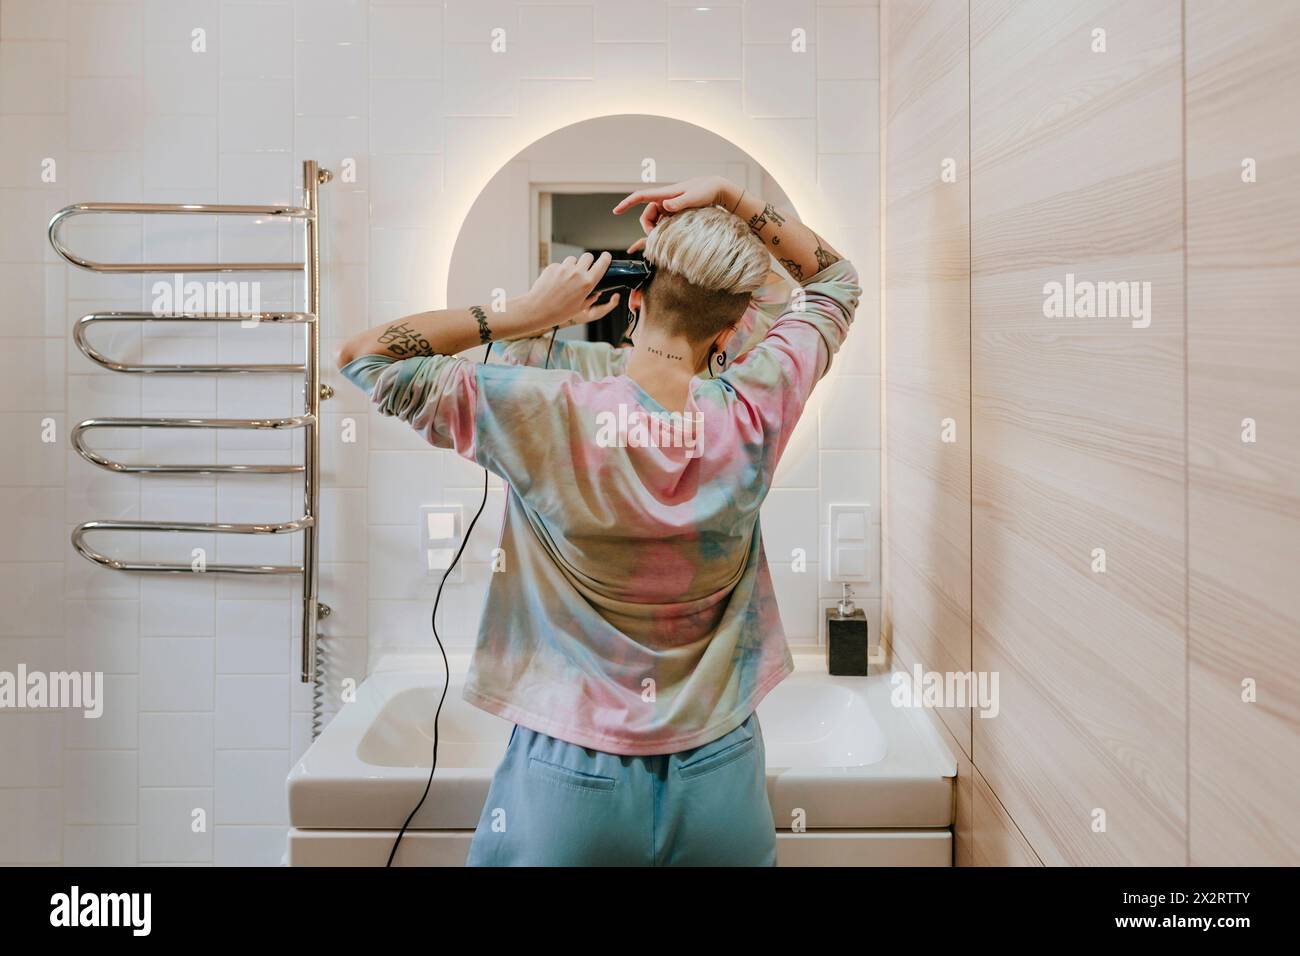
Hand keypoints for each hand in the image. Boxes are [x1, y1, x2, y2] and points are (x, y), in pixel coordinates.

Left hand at [523, 252, 618, 330]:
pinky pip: (560, 265)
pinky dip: (560, 271)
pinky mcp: (552, 267)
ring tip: (567, 279)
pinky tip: (556, 282)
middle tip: (584, 269)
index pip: (602, 263)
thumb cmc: (559, 312)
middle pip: (588, 256)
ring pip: (573, 259)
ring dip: (573, 266)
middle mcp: (577, 273)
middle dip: (588, 261)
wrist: (538, 309)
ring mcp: (564, 268)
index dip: (606, 258)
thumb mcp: (579, 307)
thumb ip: (590, 298)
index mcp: (587, 283)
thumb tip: (596, 293)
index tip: (606, 256)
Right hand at [612, 176, 737, 250]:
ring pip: (655, 220)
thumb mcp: (694, 198)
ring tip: (668, 238)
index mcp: (665, 194)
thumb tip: (664, 206)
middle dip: (649, 228)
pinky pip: (663, 222)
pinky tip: (670, 235)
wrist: (716, 188)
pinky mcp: (674, 211)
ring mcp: (669, 205)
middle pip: (647, 215)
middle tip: (658, 240)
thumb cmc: (706, 191)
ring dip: (657, 230)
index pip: (641, 196)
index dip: (627, 204)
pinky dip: (664, 229)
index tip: (616, 211)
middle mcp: (664, 199)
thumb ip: (679, 203)